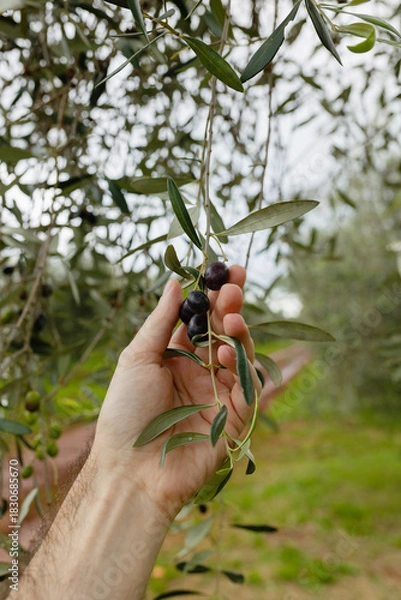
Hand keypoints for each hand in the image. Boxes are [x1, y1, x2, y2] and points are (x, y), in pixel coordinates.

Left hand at [91, 266, 260, 519]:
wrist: (130, 471)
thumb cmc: (125, 413)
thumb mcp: (137, 358)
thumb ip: (161, 320)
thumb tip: (174, 280)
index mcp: (176, 358)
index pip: (201, 320)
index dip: (213, 296)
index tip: (224, 270)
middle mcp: (200, 372)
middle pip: (224, 332)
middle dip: (231, 306)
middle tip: (234, 284)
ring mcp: (219, 394)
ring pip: (240, 354)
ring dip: (238, 332)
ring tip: (232, 316)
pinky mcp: (234, 417)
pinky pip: (247, 386)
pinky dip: (240, 366)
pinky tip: (224, 355)